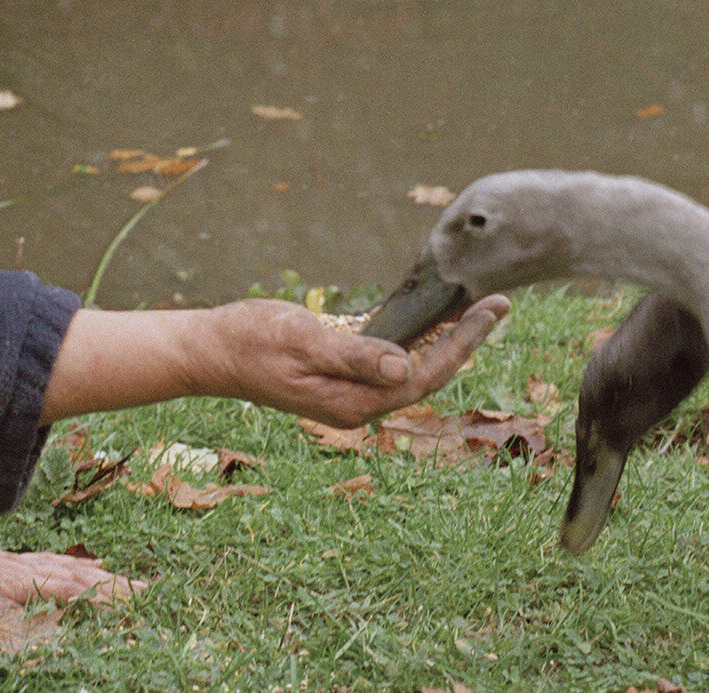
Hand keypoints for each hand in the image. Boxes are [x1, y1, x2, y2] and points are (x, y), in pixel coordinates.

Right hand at [41, 294, 508, 424]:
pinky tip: (431, 316)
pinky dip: (413, 337)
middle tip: (501, 304)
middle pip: (427, 374)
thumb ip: (354, 355)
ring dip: (444, 337)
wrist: (208, 350)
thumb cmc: (249, 340)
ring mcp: (349, 392)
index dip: (464, 343)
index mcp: (353, 402)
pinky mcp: (339, 375)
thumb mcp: (302, 340)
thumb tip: (406, 367)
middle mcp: (357, 404)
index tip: (493, 311)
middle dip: (466, 340)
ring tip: (479, 308)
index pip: (424, 375)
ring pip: (411, 366)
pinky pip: (387, 359)